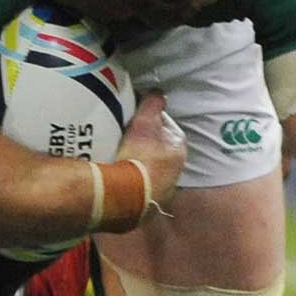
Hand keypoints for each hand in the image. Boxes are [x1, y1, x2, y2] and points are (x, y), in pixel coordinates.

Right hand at [111, 92, 187, 221]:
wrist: (129, 194)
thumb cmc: (141, 154)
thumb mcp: (146, 121)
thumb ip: (153, 103)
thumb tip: (158, 91)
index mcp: (178, 147)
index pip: (166, 125)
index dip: (149, 118)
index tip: (134, 118)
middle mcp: (176, 170)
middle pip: (158, 148)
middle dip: (144, 142)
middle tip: (124, 137)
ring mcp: (163, 189)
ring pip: (149, 168)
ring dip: (137, 162)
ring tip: (118, 156)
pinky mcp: (148, 204)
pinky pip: (138, 185)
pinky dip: (130, 179)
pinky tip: (117, 176)